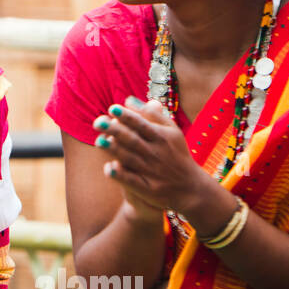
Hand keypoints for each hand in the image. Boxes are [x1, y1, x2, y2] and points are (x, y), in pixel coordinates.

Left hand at [93, 96, 208, 216]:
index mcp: (162, 137)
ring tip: (98, 141)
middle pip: (134, 140)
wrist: (190, 188)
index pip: (143, 125)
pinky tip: (108, 168)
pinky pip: (132, 181)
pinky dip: (121, 175)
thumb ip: (151, 115)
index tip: (112, 108)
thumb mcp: (170, 131)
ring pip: (130, 159)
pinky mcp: (147, 188)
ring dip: (114, 151)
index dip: (128, 117)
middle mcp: (157, 153)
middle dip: (116, 131)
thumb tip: (127, 100)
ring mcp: (152, 172)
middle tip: (97, 122)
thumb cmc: (175, 153)